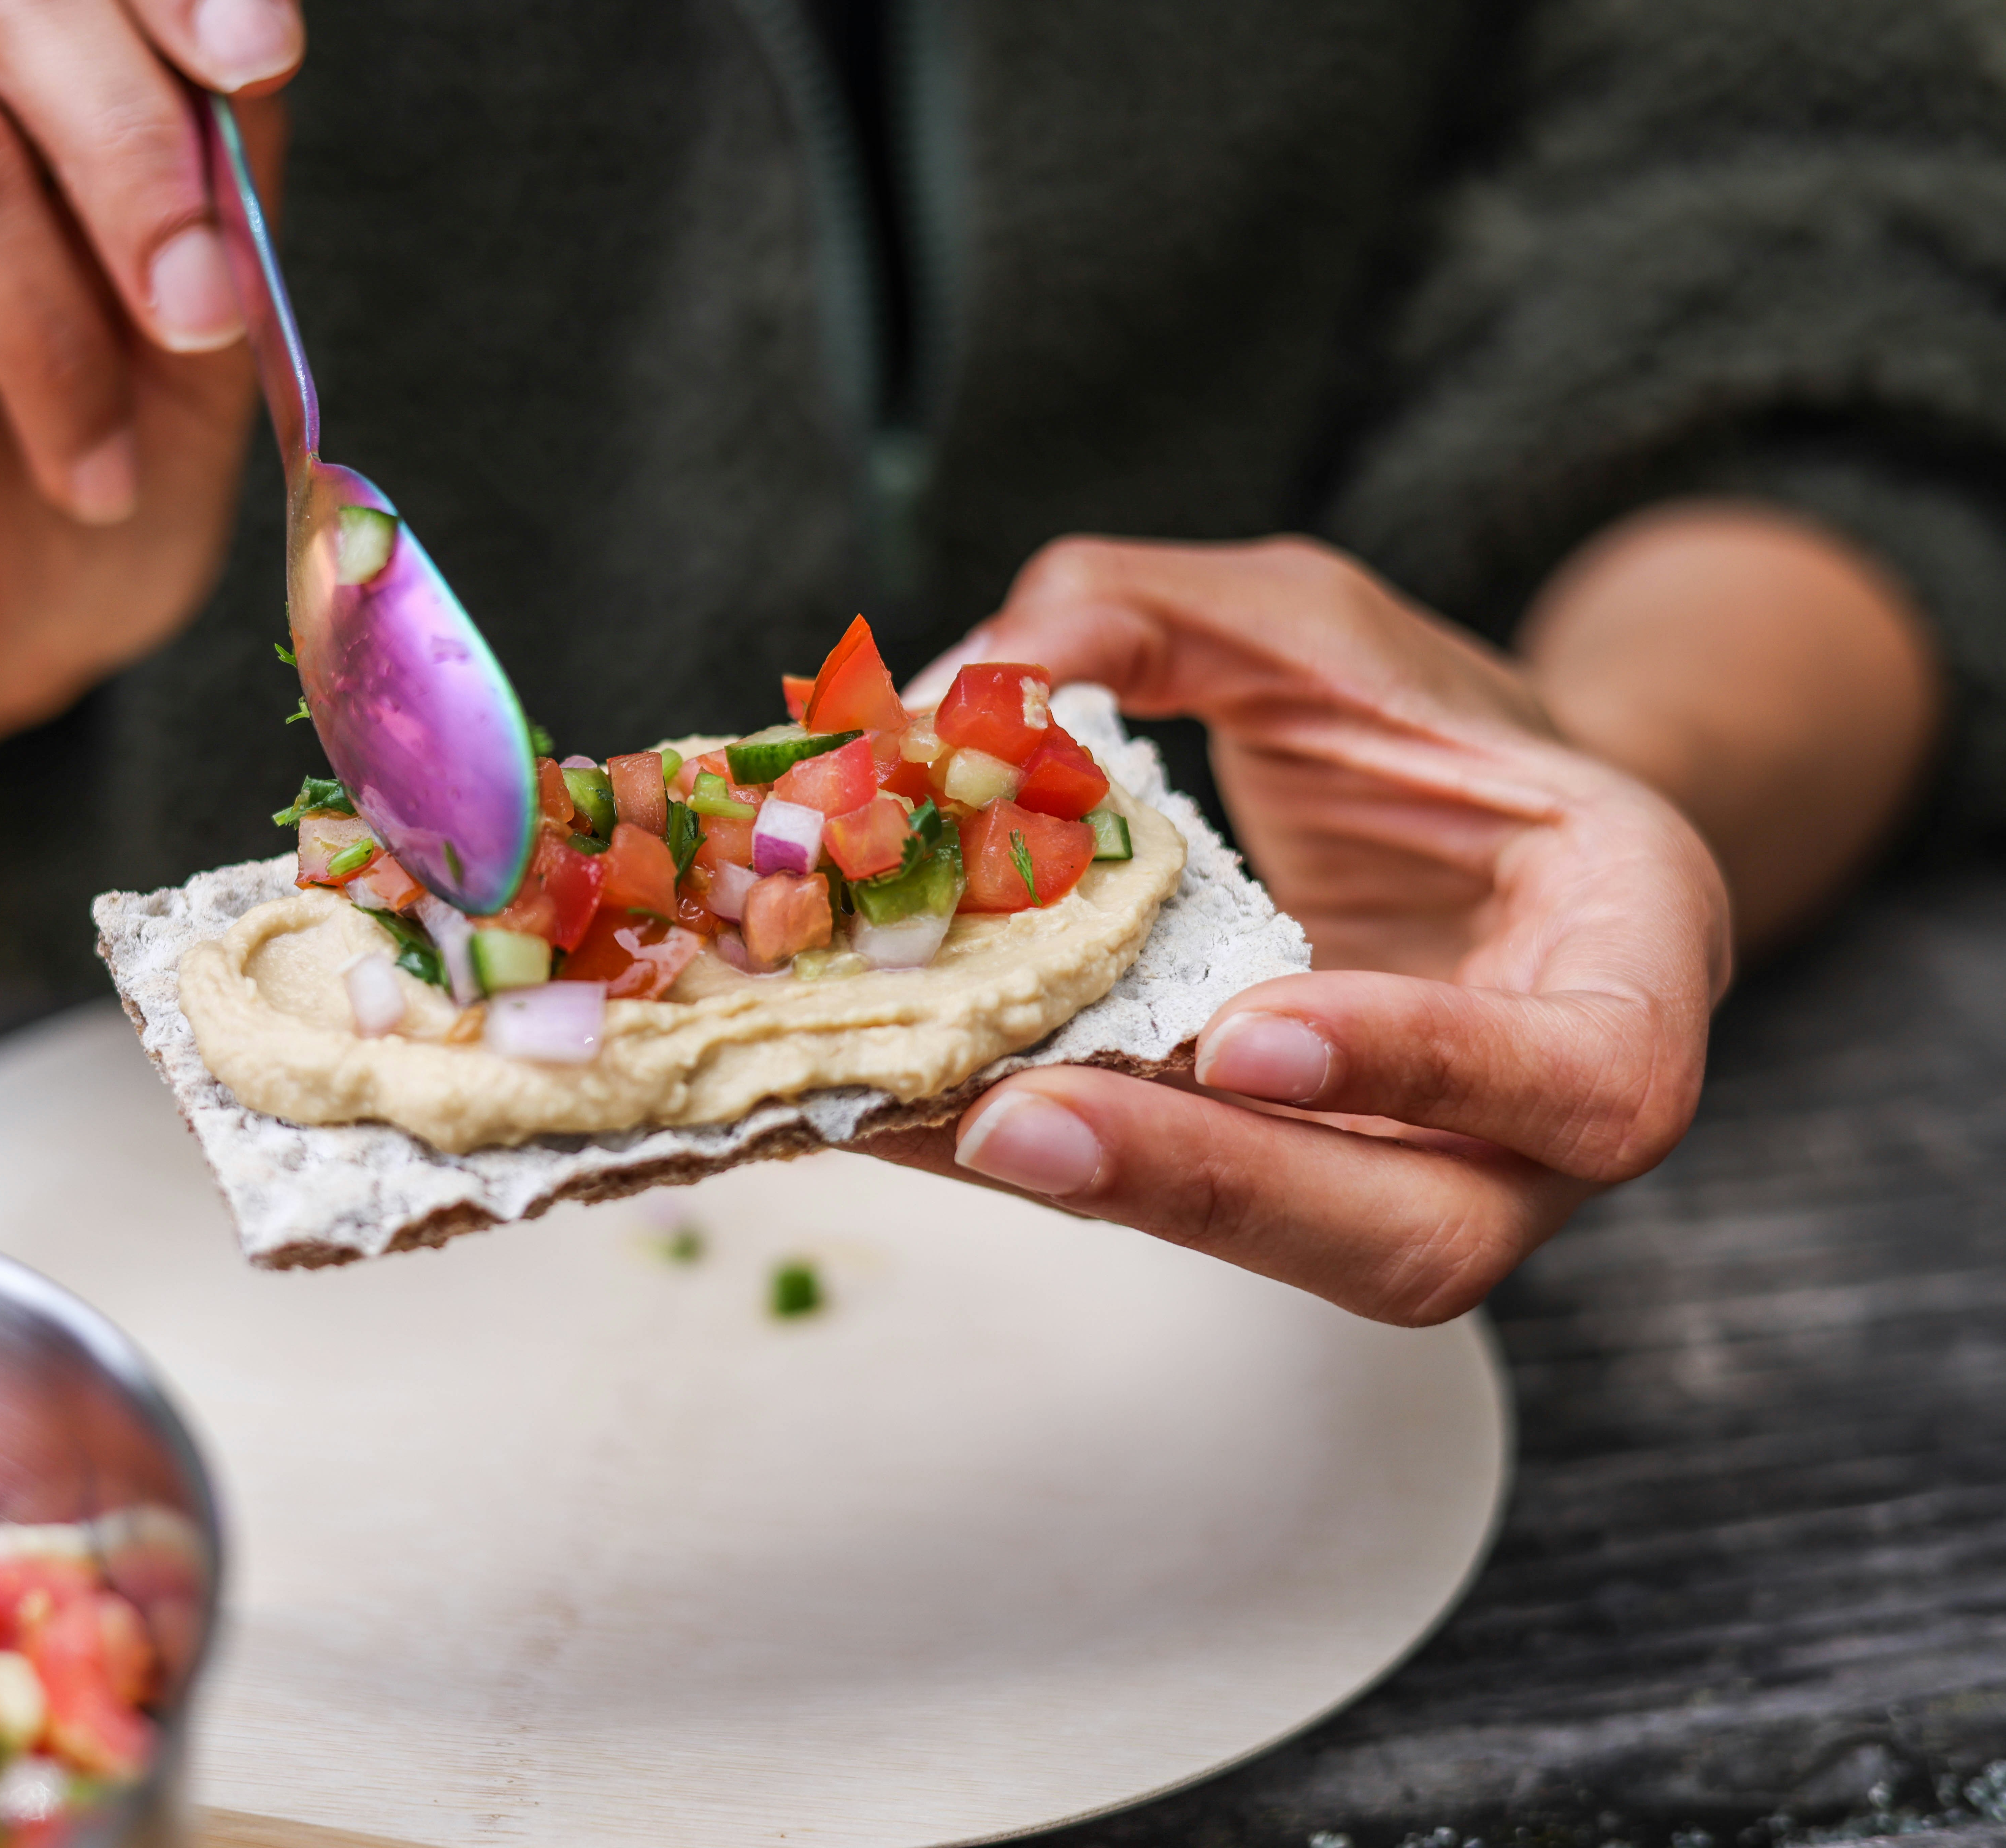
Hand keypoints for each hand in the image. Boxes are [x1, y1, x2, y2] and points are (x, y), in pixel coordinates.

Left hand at [880, 536, 1733, 1324]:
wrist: (1456, 819)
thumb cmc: (1417, 718)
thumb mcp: (1309, 623)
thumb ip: (1151, 614)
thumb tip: (967, 674)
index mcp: (1632, 964)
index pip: (1590, 1077)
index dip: (1425, 1068)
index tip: (1243, 1036)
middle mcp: (1548, 1123)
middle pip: (1419, 1236)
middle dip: (1212, 1187)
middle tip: (1013, 1121)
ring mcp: (1429, 1181)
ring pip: (1286, 1251)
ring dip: (1096, 1192)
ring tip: (912, 1117)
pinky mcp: (1302, 1193)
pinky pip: (1185, 1204)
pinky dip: (1045, 1157)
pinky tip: (896, 1109)